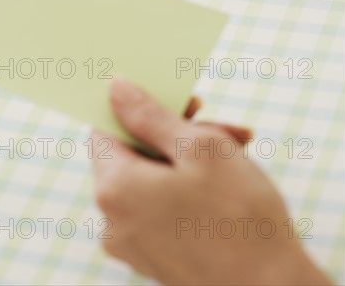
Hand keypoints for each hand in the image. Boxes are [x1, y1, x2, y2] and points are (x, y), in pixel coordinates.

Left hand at [93, 77, 331, 285]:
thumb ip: (148, 115)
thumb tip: (115, 88)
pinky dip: (189, 187)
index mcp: (114, 189)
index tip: (177, 104)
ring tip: (236, 150)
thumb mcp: (197, 147)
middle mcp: (114, 221)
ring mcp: (134, 244)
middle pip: (136, 154)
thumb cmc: (238, 215)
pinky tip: (228, 180)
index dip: (140, 110)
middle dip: (178, 134)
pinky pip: (163, 206)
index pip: (106, 130)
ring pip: (154, 179)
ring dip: (191, 158)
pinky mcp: (156, 257)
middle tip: (221, 128)